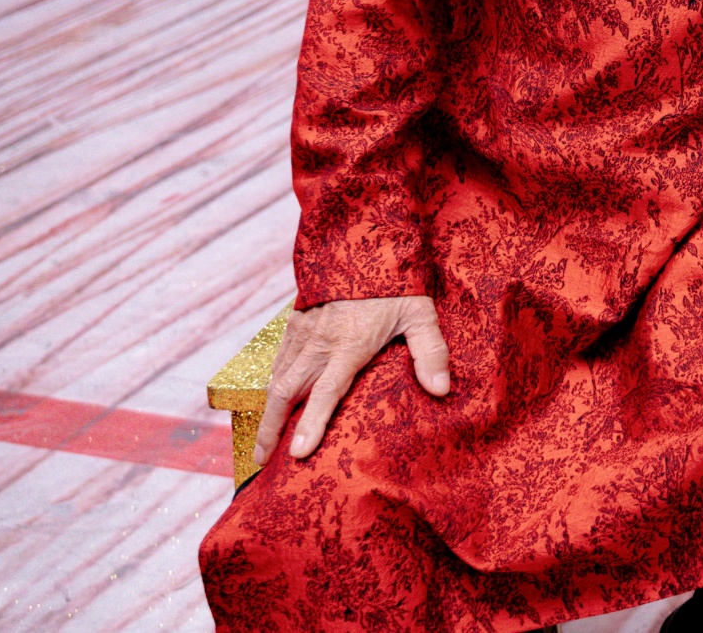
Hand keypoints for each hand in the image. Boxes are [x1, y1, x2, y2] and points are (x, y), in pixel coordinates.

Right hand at [255, 295, 448, 464]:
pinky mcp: (294, 323)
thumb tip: (441, 390)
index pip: (325, 393)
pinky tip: (270, 403)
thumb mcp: (420, 314)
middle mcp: (319, 343)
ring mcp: (303, 333)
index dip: (311, 425)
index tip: (298, 454)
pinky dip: (270, 386)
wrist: (361, 241)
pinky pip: (277, 361)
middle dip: (271, 429)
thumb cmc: (395, 283)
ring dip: (266, 412)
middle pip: (287, 393)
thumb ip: (430, 352)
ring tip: (261, 442)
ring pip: (276, 379)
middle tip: (261, 460)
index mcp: (349, 345)